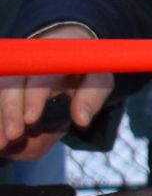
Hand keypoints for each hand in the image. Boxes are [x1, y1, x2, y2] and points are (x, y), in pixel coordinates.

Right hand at [0, 24, 112, 161]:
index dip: (33, 97)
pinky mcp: (8, 83)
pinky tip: (1, 139)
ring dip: (0, 118)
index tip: (31, 119)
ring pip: (1, 92)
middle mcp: (27, 60)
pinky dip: (0, 117)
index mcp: (52, 55)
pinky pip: (0, 99)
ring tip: (0, 144)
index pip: (39, 74)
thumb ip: (92, 96)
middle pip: (11, 84)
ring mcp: (14, 72)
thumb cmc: (84, 66)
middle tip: (11, 136)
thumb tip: (81, 120)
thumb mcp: (98, 76)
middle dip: (9, 111)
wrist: (66, 51)